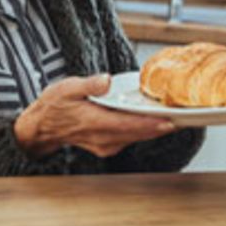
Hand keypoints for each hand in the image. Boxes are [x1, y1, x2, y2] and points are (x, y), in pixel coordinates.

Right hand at [14, 74, 175, 157]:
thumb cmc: (54, 107)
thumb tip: (106, 81)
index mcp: (95, 122)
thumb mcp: (67, 88)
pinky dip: (143, 130)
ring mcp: (105, 144)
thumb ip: (89, 85)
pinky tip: (153, 120)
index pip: (129, 125)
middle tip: (183, 118)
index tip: (169, 121)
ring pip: (136, 137)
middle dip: (161, 126)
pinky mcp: (107, 145)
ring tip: (174, 117)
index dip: (151, 124)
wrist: (42, 128)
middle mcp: (103, 137)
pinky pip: (130, 138)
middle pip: (138, 134)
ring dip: (154, 129)